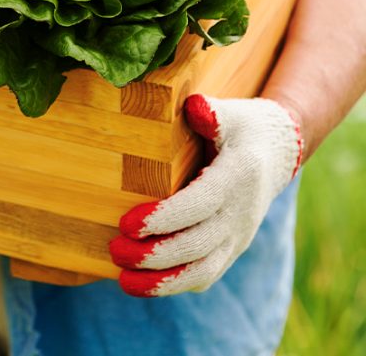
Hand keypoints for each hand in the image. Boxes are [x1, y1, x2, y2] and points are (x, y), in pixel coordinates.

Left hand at [110, 93, 302, 296]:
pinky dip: (175, 284)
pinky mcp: (229, 249)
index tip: (126, 223)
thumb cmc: (243, 128)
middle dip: (154, 255)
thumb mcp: (231, 113)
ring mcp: (236, 236)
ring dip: (162, 282)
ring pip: (203, 270)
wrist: (276, 154)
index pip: (198, 205)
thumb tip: (195, 106)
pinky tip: (141, 284)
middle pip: (197, 245)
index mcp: (236, 178)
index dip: (163, 218)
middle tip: (114, 251)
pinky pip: (205, 275)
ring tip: (123, 281)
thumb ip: (212, 113)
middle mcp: (239, 214)